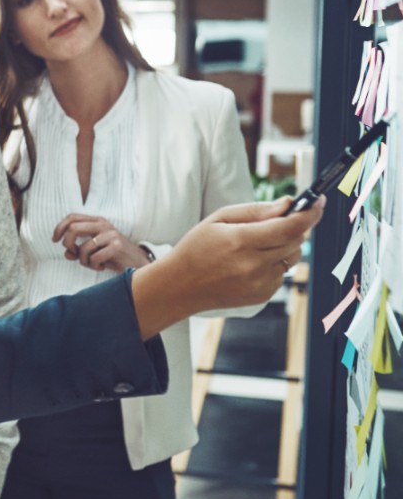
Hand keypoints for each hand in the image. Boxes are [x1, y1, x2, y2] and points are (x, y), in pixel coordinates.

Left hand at [53, 213, 148, 270]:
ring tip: (93, 264)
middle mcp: (103, 225)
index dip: (59, 227)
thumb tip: (66, 254)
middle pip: (73, 228)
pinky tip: (102, 266)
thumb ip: (77, 251)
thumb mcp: (92, 252)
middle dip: (67, 244)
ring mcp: (111, 235)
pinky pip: (94, 258)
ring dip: (84, 261)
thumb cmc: (112, 256)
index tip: (54, 240)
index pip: (72, 217)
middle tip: (72, 254)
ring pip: (83, 248)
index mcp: (97, 221)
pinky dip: (94, 266)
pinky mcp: (116, 246)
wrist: (136, 263)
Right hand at [130, 197, 321, 339]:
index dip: (310, 213)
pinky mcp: (263, 295)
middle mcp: (254, 265)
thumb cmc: (196, 248)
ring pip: (293, 257)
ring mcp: (260, 283)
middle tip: (281, 218)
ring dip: (286, 245)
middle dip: (295, 226)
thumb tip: (288, 204)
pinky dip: (275, 263)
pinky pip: (282, 273)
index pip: (290, 227)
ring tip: (257, 243)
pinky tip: (250, 262)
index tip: (318, 202)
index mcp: (241, 241)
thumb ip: (255, 210)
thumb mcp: (218, 219)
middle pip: (296, 240)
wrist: (179, 286)